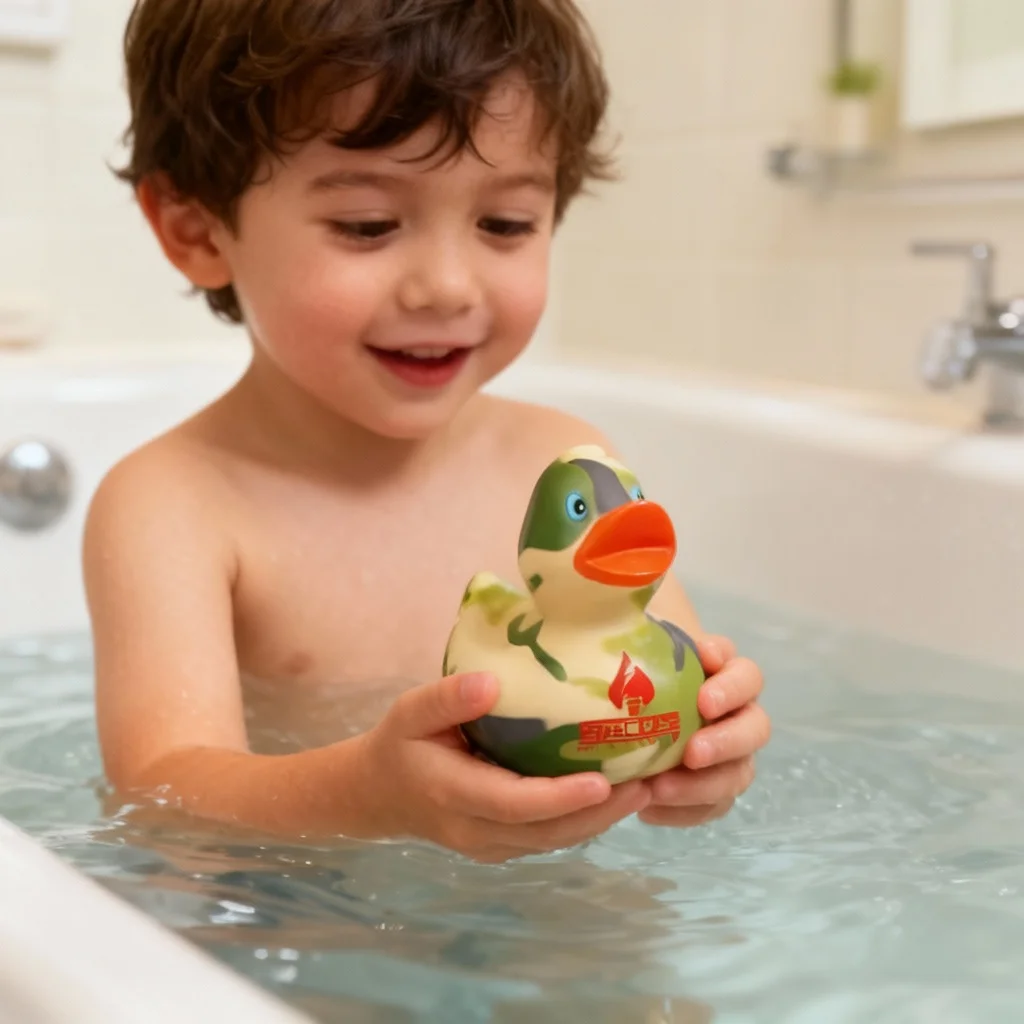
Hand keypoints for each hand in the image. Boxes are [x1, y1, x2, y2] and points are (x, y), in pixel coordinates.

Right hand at [356, 672, 650, 862]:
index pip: (515, 804)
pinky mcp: (502, 847)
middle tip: (649, 783)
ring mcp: (490, 846)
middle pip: (547, 832)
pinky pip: (549, 839)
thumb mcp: (410, 712)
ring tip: (647, 788)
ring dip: (601, 820)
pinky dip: (583, 821)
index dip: (561, 797)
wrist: (378, 794)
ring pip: (554, 841)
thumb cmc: (399, 744)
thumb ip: (446, 698)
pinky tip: (615, 795)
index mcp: (454, 795)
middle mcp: (476, 831)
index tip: (604, 782)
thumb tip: (490, 683)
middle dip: (601, 813)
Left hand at [639, 635, 769, 827]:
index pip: (746, 675)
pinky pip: (712, 806)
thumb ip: (635, 632)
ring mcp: (730, 755)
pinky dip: (684, 810)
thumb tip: (613, 607)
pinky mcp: (713, 790)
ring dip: (705, 784)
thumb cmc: (632, 669)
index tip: (703, 692)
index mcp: (725, 676)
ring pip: (739, 773)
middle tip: (692, 751)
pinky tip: (650, 809)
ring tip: (660, 789)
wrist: (623, 712)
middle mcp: (737, 715)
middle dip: (727, 740)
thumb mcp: (633, 646)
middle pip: (755, 727)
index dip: (731, 684)